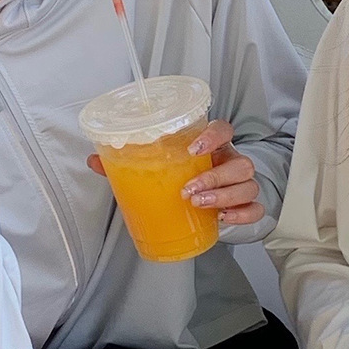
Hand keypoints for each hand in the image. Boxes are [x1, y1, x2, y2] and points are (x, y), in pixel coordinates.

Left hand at [86, 119, 264, 226]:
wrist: (205, 200)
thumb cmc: (183, 176)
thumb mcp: (158, 166)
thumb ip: (129, 161)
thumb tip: (93, 159)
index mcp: (213, 147)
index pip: (224, 130)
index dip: (214, 137)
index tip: (194, 149)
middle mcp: (231, 162)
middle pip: (240, 163)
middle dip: (215, 177)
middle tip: (189, 190)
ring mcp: (241, 185)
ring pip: (248, 186)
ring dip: (225, 196)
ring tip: (199, 204)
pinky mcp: (246, 207)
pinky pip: (255, 210)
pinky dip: (243, 215)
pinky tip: (223, 218)